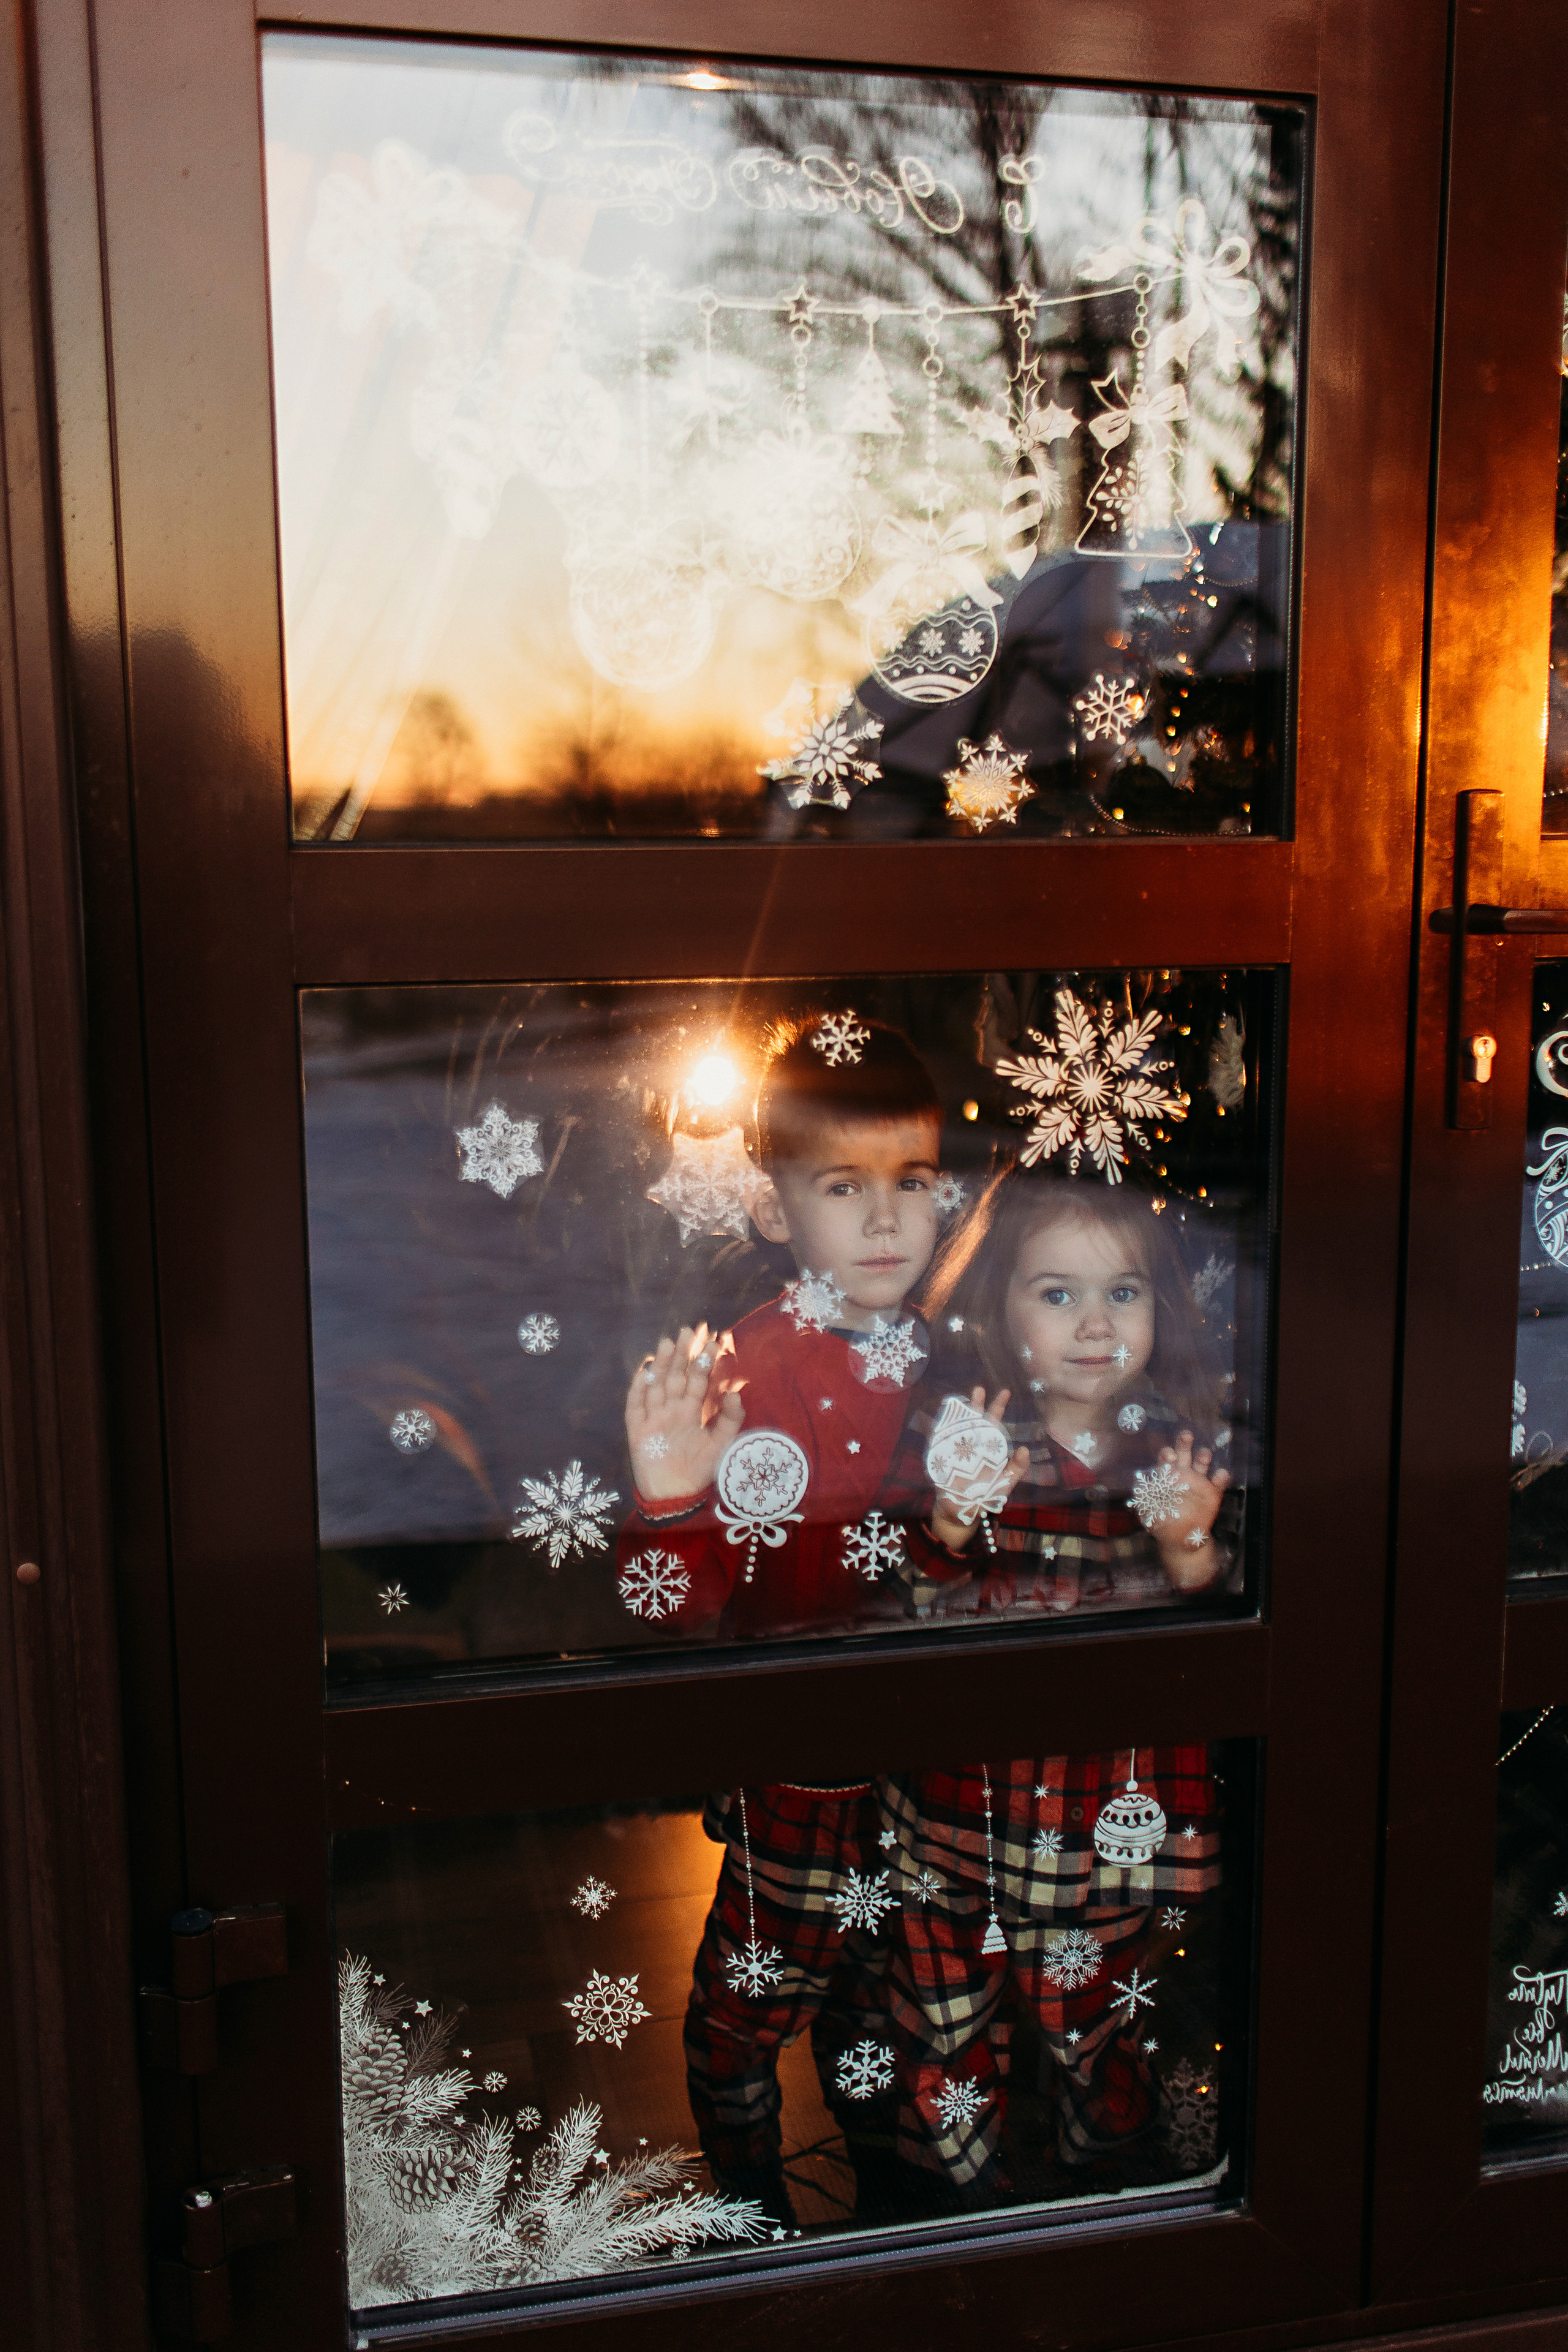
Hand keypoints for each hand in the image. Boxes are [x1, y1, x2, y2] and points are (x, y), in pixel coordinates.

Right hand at [625, 1324, 744, 1502]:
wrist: (673, 1497)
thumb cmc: (698, 1472)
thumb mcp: (720, 1446)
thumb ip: (729, 1420)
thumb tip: (737, 1393)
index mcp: (691, 1412)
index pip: (698, 1380)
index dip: (704, 1361)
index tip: (712, 1340)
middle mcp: (671, 1410)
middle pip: (676, 1377)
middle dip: (682, 1354)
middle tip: (688, 1330)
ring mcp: (653, 1418)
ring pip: (657, 1385)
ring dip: (662, 1365)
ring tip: (668, 1343)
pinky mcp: (637, 1430)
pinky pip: (635, 1406)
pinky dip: (638, 1389)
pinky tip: (644, 1371)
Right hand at [930, 1387, 1031, 1551]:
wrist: (962, 1512)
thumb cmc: (985, 1497)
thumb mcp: (1005, 1483)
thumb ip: (1016, 1468)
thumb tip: (1024, 1449)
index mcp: (989, 1448)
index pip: (995, 1424)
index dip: (998, 1407)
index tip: (1005, 1392)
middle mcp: (973, 1445)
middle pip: (975, 1421)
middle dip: (976, 1405)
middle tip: (979, 1388)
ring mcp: (957, 1451)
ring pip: (957, 1428)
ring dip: (957, 1415)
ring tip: (958, 1401)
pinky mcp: (943, 1460)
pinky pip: (939, 1443)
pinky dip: (937, 1432)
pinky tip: (937, 1422)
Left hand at [1149, 1430, 1230, 1589]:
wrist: (1182, 1540)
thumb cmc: (1164, 1525)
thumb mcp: (1151, 1515)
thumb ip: (1145, 1503)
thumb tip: (1136, 1494)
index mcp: (1166, 1477)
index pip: (1166, 1460)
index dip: (1167, 1455)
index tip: (1170, 1455)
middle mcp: (1182, 1474)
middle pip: (1184, 1452)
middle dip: (1184, 1443)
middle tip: (1186, 1435)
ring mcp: (1198, 1482)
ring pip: (1202, 1462)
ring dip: (1203, 1455)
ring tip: (1204, 1454)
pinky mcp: (1213, 1492)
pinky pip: (1219, 1481)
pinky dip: (1221, 1476)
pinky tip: (1219, 1475)